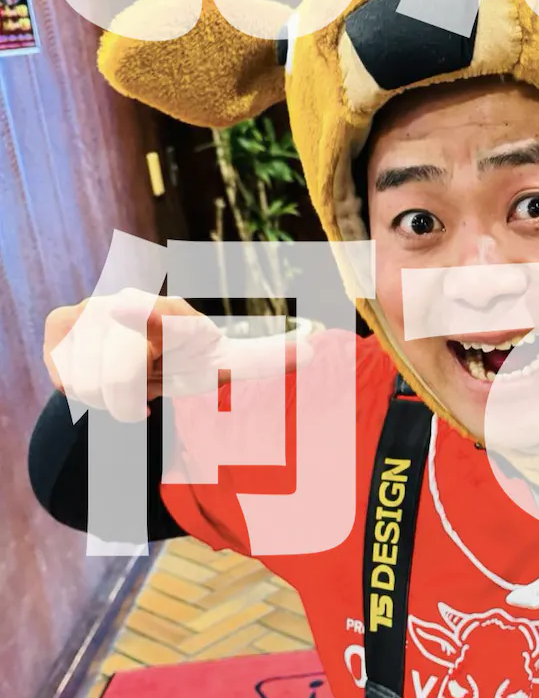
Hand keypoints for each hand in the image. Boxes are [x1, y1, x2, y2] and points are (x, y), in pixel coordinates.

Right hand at [43, 291, 307, 424]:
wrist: (138, 349)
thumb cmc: (190, 358)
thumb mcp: (227, 362)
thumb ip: (267, 359)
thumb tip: (316, 348)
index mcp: (178, 315)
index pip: (166, 322)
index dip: (149, 318)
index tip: (133, 310)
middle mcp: (131, 301)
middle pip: (123, 377)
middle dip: (137, 396)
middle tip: (152, 384)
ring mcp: (92, 309)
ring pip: (91, 384)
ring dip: (114, 397)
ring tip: (132, 381)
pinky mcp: (62, 323)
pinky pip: (66, 379)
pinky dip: (84, 391)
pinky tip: (102, 376)